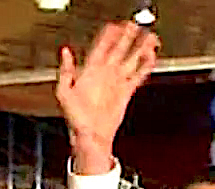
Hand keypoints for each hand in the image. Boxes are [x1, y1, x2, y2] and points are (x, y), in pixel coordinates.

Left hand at [57, 21, 160, 174]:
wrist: (90, 135)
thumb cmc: (75, 117)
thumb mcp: (63, 92)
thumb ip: (65, 71)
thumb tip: (65, 52)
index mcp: (90, 71)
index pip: (101, 47)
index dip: (109, 35)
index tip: (116, 26)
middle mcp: (105, 74)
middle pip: (120, 50)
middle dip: (129, 37)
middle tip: (137, 26)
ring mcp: (116, 82)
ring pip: (131, 60)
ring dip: (140, 49)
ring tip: (150, 38)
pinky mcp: (125, 92)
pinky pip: (138, 76)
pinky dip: (145, 67)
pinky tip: (151, 58)